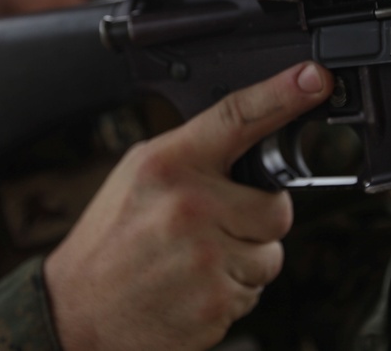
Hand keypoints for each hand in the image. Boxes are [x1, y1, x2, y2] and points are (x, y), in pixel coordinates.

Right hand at [44, 62, 332, 349]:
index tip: (313, 79)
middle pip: (278, 208)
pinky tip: (193, 287)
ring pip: (271, 256)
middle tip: (216, 227)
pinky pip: (255, 292)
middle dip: (258, 219)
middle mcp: (190, 206)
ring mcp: (206, 258)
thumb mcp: (139, 174)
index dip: (282, 95)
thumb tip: (255, 138)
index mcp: (168, 164)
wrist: (78, 311)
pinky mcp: (216, 303)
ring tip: (195, 260)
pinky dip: (231, 292)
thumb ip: (193, 155)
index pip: (237, 117)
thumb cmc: (110, 238)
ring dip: (245, 260)